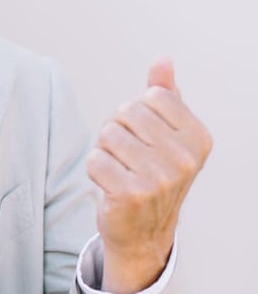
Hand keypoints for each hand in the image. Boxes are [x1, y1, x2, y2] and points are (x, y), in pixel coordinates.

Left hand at [88, 60, 211, 293]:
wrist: (143, 232)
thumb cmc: (153, 176)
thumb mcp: (167, 135)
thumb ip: (166, 96)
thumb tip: (162, 60)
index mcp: (198, 138)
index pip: (150, 96)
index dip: (137, 112)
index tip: (145, 138)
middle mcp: (185, 158)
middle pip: (126, 112)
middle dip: (117, 129)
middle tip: (127, 156)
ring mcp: (160, 178)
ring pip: (107, 134)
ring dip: (104, 149)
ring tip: (118, 169)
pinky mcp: (131, 194)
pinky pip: (94, 159)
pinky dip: (95, 169)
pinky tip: (109, 184)